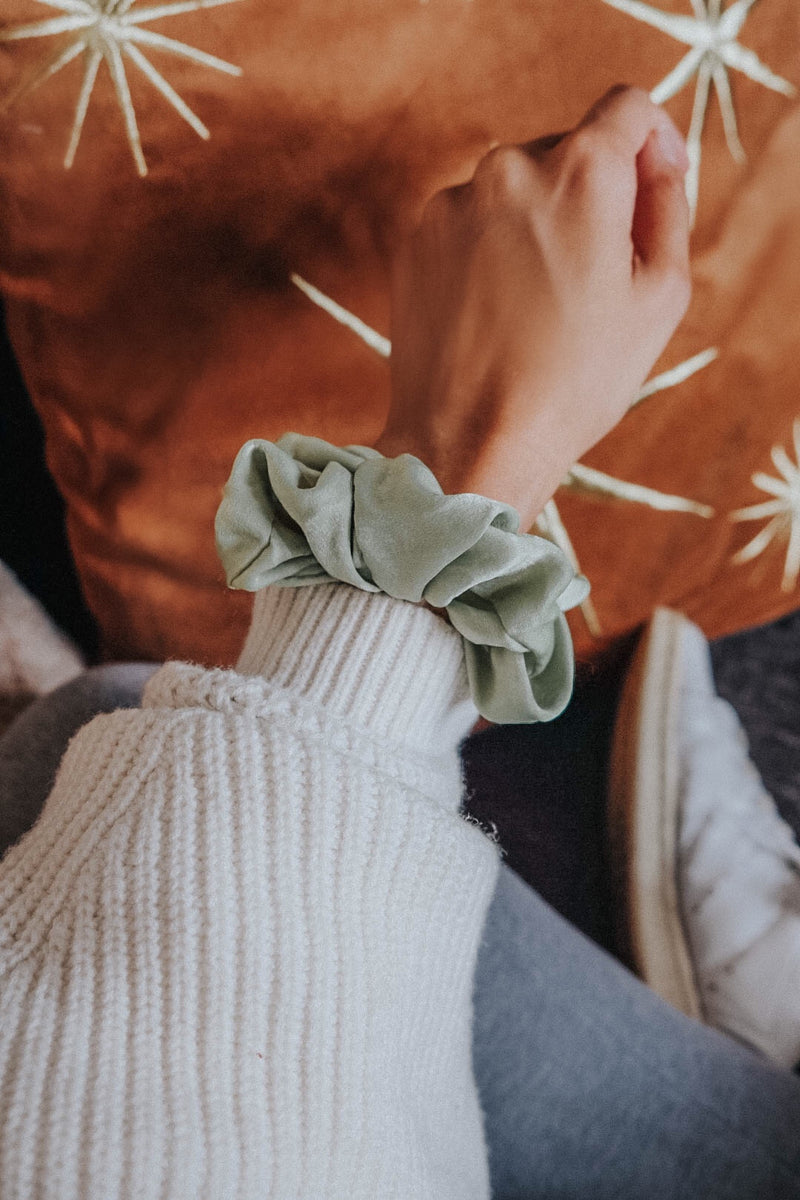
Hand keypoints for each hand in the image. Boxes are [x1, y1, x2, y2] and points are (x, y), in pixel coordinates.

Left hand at [374, 86, 690, 529]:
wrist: (471, 441)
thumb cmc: (573, 381)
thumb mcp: (660, 297)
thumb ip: (666, 207)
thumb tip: (653, 165)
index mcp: (581, 173)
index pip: (626, 108)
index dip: (650, 141)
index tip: (650, 184)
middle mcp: (509, 169)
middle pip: (566, 150)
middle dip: (589, 195)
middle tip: (594, 275)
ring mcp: (454, 203)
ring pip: (514, 190)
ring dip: (535, 225)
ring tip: (538, 306)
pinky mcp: (416, 239)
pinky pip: (470, 223)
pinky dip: (489, 250)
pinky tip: (498, 312)